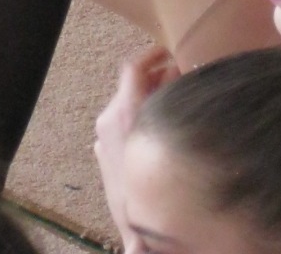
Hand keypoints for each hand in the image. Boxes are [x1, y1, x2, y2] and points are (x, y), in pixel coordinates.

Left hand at [94, 49, 178, 224]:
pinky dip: (137, 117)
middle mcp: (107, 119)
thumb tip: (176, 71)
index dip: (152, 55)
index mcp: (122, 111)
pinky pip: (121, 125)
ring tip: (172, 103)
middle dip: (154, 79)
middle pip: (130, 86)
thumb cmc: (160, 181)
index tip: (167, 51)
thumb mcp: (168, 131)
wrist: (143, 228)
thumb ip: (170, 97)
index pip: (133, 68)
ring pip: (125, 105)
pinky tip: (157, 129)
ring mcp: (103, 137)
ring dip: (146, 99)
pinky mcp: (102, 153)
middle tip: (178, 77)